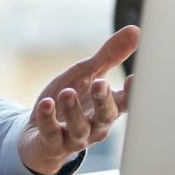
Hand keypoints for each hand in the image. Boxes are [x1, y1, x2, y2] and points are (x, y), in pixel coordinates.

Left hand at [17, 26, 138, 174]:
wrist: (39, 135)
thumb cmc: (69, 101)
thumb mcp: (86, 74)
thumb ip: (109, 56)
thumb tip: (135, 30)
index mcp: (107, 107)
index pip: (126, 102)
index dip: (132, 93)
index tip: (135, 78)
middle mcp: (95, 125)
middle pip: (105, 116)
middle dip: (103, 101)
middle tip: (100, 83)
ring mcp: (74, 137)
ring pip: (79, 128)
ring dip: (73, 110)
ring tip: (67, 93)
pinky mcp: (52, 144)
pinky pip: (51, 133)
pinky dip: (48, 119)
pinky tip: (46, 104)